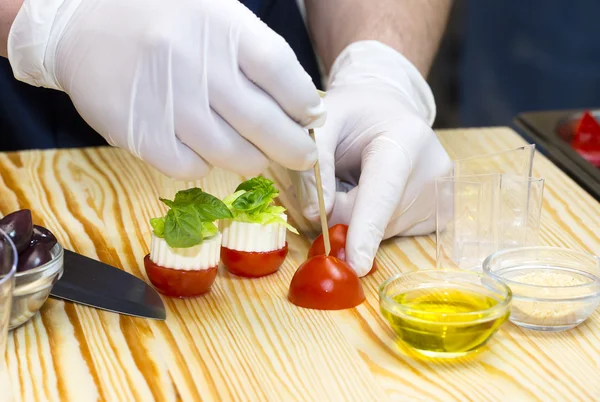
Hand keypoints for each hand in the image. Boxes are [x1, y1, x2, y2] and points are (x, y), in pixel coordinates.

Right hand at [7, 0, 325, 179]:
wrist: (82, 21)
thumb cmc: (164, 18)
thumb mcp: (214, 13)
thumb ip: (255, 53)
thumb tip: (301, 104)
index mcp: (220, 26)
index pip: (279, 71)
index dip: (303, 102)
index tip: (312, 116)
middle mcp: (195, 64)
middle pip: (262, 121)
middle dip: (292, 147)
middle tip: (302, 156)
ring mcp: (166, 102)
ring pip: (229, 152)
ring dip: (253, 160)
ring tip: (258, 155)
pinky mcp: (139, 132)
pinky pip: (189, 166)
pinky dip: (206, 165)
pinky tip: (208, 152)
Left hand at [290, 41, 450, 276]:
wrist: (391, 111)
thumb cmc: (355, 114)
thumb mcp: (325, 121)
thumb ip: (314, 161)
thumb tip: (314, 215)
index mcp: (406, 140)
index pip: (381, 193)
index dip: (366, 230)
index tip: (357, 264)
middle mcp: (433, 172)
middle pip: (374, 218)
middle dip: (344, 209)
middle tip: (342, 177)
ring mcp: (442, 198)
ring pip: (381, 231)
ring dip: (358, 214)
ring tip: (363, 177)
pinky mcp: (440, 216)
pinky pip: (393, 233)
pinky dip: (375, 220)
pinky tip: (380, 191)